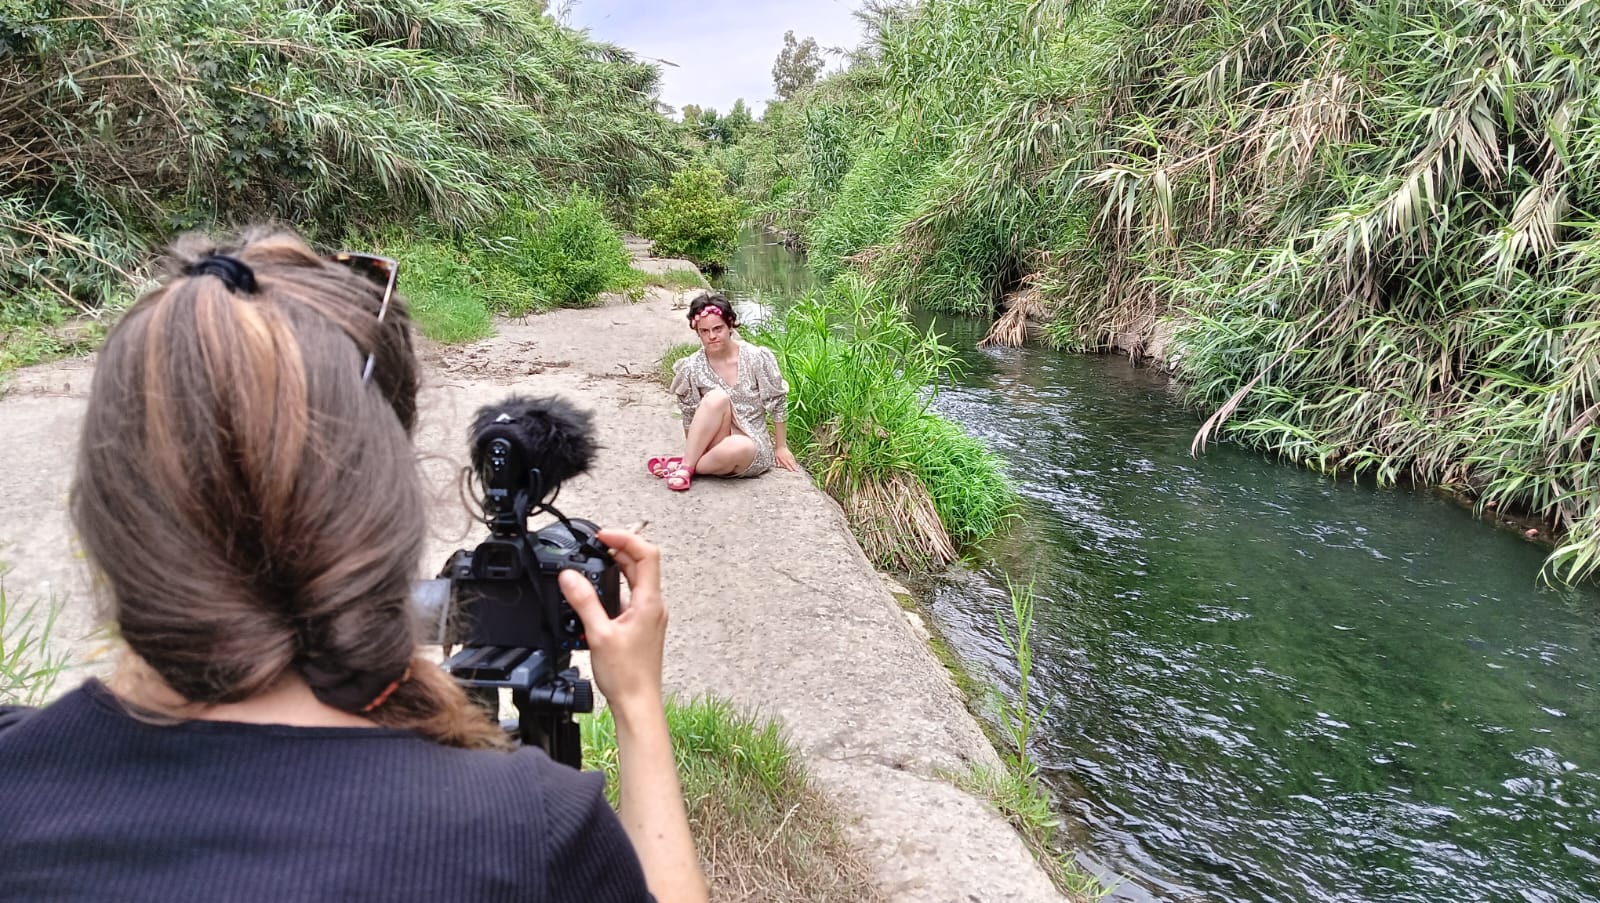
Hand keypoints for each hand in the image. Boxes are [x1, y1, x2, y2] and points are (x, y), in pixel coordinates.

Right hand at [559, 528, 665, 722]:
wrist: (638, 703)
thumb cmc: (626, 675)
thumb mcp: (598, 634)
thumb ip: (583, 602)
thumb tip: (569, 576)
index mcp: (649, 602)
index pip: (647, 554)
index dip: (626, 538)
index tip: (603, 535)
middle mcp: (654, 606)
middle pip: (642, 564)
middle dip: (619, 548)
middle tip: (595, 544)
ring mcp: (649, 616)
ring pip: (636, 580)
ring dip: (617, 567)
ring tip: (594, 561)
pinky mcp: (642, 626)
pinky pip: (631, 596)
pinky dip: (615, 588)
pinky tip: (597, 595)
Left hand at [775, 446, 799, 471]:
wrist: (781, 445)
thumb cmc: (778, 451)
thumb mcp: (776, 457)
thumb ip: (778, 461)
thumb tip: (778, 466)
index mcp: (782, 459)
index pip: (786, 464)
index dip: (789, 468)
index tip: (792, 471)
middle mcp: (787, 458)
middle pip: (791, 463)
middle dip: (794, 467)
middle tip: (797, 471)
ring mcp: (789, 456)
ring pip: (792, 461)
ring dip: (795, 465)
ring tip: (797, 468)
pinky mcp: (790, 454)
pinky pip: (793, 458)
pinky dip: (794, 461)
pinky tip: (795, 463)